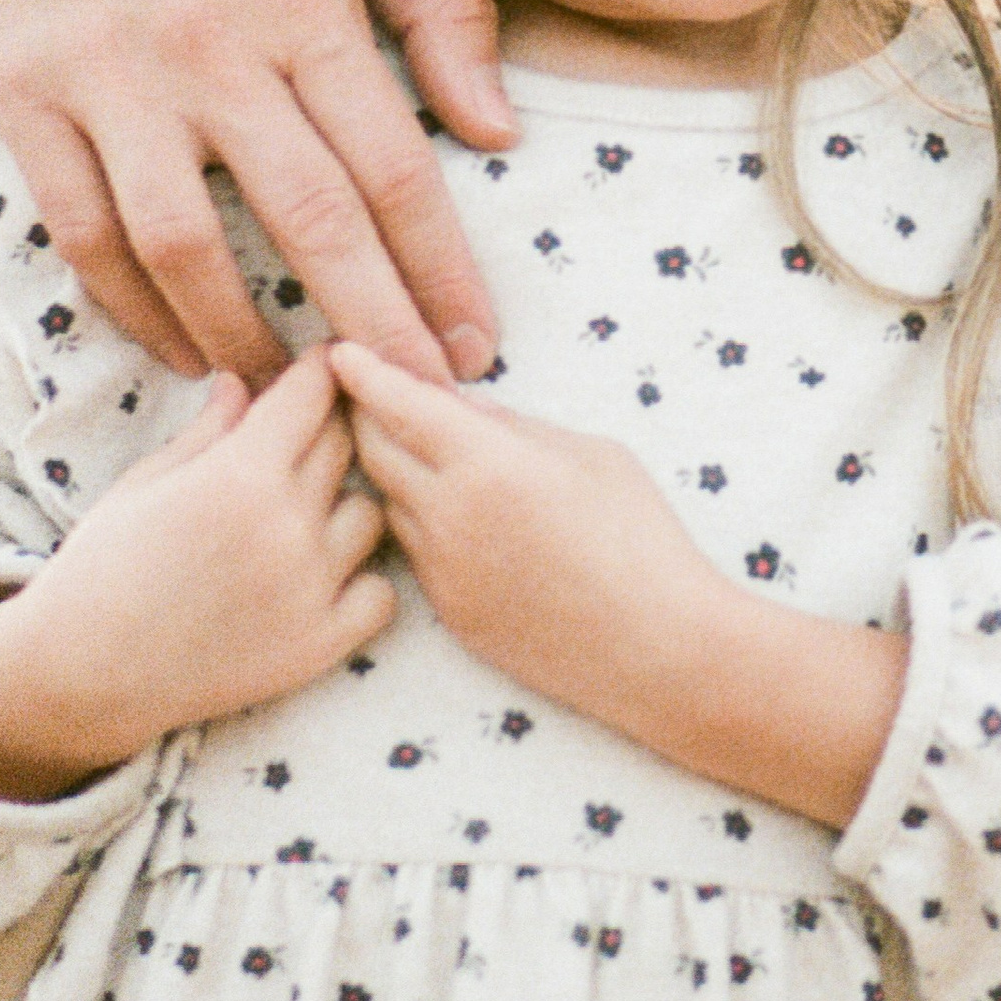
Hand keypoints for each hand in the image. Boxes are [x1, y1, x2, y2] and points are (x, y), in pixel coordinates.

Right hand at [0, 0, 514, 386]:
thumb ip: (438, 5)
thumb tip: (498, 130)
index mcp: (303, 3)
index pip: (389, 167)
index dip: (438, 269)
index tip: (474, 346)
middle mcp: (210, 52)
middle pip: (306, 221)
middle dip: (371, 325)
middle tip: (411, 400)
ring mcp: (112, 83)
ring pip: (185, 246)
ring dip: (246, 335)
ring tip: (295, 390)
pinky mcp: (31, 102)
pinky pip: (83, 233)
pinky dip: (132, 306)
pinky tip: (183, 349)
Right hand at [0, 356, 394, 800]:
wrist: (83, 672)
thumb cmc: (103, 567)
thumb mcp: (146, 481)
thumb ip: (209, 430)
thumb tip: (244, 380)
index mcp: (240, 473)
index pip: (313, 392)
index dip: (316, 371)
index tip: (318, 367)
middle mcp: (287, 525)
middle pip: (346, 443)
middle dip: (328, 427)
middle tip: (303, 436)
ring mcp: (311, 589)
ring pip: (370, 514)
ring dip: (344, 504)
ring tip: (306, 514)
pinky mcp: (320, 646)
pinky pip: (381, 594)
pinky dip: (361, 581)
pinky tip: (324, 578)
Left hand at [333, 343, 907, 826]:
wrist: (660, 650)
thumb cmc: (642, 538)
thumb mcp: (590, 454)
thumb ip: (514, 427)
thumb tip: (463, 410)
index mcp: (486, 463)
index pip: (398, 403)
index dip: (364, 371)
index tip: (340, 349)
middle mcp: (449, 516)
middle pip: (373, 449)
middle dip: (368, 415)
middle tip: (377, 393)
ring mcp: (443, 571)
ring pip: (389, 501)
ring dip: (396, 472)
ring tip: (428, 455)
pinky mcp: (449, 613)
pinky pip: (415, 551)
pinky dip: (422, 522)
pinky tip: (461, 518)